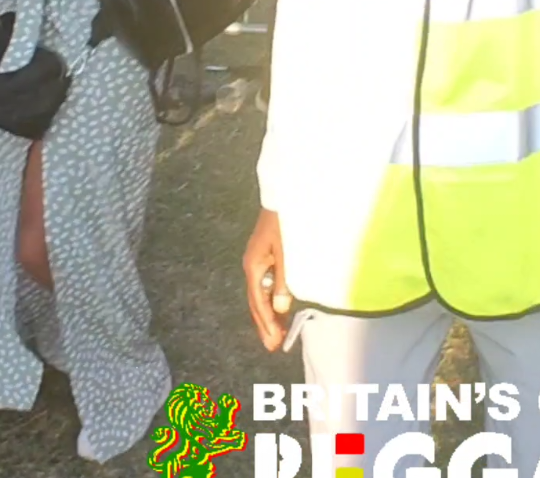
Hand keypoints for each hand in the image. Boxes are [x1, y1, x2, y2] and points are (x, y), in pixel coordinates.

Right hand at [243, 209, 291, 351]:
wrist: (284, 193)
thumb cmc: (286, 221)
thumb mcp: (287, 251)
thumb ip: (284, 280)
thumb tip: (279, 309)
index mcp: (254, 266)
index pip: (258, 302)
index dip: (266, 324)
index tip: (274, 343)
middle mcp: (252, 265)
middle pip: (255, 301)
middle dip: (264, 324)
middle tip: (273, 345)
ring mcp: (257, 259)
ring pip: (259, 293)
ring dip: (267, 313)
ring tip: (275, 332)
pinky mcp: (265, 254)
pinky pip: (264, 283)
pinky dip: (269, 299)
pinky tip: (277, 306)